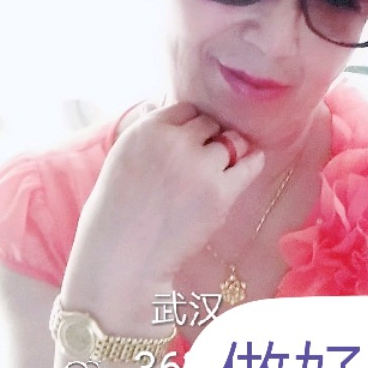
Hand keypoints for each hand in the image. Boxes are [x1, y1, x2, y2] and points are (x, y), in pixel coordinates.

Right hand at [60, 102, 263, 326]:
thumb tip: (161, 104)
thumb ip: (145, 130)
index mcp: (145, 130)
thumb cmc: (115, 214)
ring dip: (229, 154)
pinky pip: (250, 164)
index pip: (185, 108)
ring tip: (216, 174)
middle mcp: (173, 142)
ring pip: (231, 142)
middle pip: (210, 123)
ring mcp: (198, 167)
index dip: (189, 127)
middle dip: (208, 140)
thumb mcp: (120, 158)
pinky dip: (252, 163)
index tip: (189, 143)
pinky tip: (249, 166)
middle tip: (201, 163)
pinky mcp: (219, 193)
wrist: (120, 262)